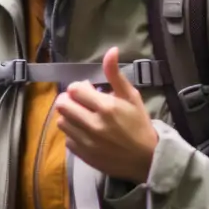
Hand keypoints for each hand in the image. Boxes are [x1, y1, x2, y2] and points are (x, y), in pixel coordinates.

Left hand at [55, 47, 157, 183]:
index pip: (74, 89)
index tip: (88, 91)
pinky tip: (85, 133)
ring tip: (82, 117)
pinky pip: (67, 140)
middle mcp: (93, 124)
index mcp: (106, 107)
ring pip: (62, 122)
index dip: (79, 87)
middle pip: (62, 105)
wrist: (147, 158)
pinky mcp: (83, 155)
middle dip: (69, 100)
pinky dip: (73, 134)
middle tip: (80, 103)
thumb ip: (116, 74)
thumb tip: (111, 50)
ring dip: (69, 117)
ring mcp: (86, 141)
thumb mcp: (131, 96)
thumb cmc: (140, 124)